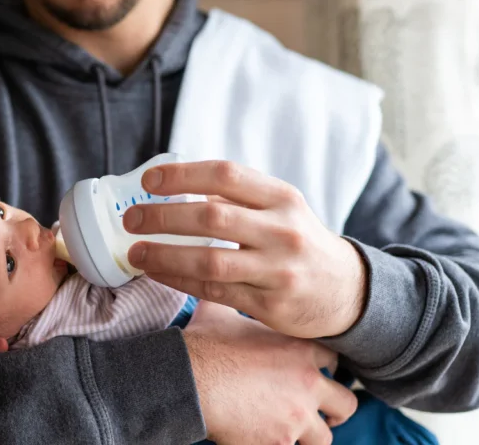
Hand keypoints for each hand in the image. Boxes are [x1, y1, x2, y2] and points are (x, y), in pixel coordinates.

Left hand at [123, 160, 367, 337]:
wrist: (347, 291)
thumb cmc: (299, 242)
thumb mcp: (280, 209)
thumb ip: (237, 197)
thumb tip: (177, 183)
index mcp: (282, 197)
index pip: (226, 174)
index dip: (183, 174)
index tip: (149, 179)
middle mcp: (283, 229)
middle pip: (212, 217)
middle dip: (164, 216)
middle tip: (131, 218)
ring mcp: (278, 269)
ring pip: (211, 260)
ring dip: (165, 255)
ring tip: (136, 252)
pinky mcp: (271, 303)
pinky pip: (215, 290)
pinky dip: (180, 281)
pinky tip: (158, 273)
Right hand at [185, 301, 355, 443]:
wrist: (189, 379)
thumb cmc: (204, 345)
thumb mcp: (220, 313)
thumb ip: (231, 303)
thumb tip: (219, 286)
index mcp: (299, 350)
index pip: (334, 361)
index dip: (327, 369)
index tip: (316, 375)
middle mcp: (307, 384)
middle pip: (345, 403)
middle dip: (335, 410)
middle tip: (324, 414)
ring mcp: (296, 416)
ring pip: (323, 437)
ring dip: (310, 435)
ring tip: (293, 433)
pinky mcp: (278, 442)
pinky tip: (264, 439)